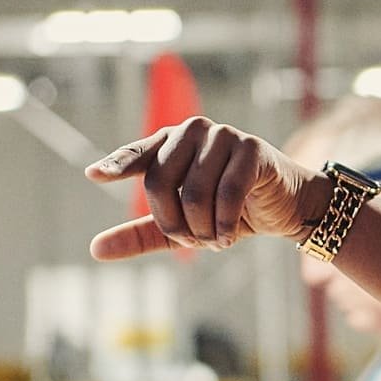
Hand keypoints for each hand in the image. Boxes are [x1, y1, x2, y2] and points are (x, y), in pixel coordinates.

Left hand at [85, 117, 317, 259]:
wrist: (286, 207)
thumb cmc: (231, 211)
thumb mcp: (182, 226)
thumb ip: (141, 234)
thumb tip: (96, 249)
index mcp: (170, 143)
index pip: (137, 154)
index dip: (116, 165)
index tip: (94, 175)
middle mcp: (192, 131)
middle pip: (159, 184)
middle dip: (174, 224)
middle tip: (195, 241)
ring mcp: (222, 135)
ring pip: (193, 194)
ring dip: (203, 230)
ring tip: (216, 238)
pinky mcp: (251, 148)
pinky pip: (227, 194)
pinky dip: (225, 225)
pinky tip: (230, 236)